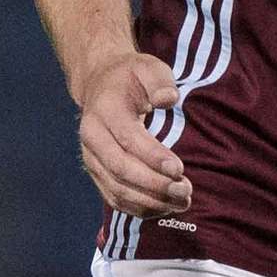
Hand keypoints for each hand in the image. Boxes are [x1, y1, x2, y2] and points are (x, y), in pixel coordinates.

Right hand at [75, 50, 191, 215]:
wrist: (101, 85)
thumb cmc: (131, 77)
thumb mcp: (147, 67)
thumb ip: (159, 80)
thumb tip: (169, 99)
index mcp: (105, 110)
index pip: (128, 139)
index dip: (153, 157)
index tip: (180, 169)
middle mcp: (92, 137)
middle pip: (121, 169)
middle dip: (155, 185)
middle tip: (185, 191)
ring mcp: (91, 158)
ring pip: (116, 189)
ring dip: (150, 201)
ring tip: (181, 203)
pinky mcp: (96, 172)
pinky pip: (114, 198)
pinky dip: (138, 208)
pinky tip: (164, 209)